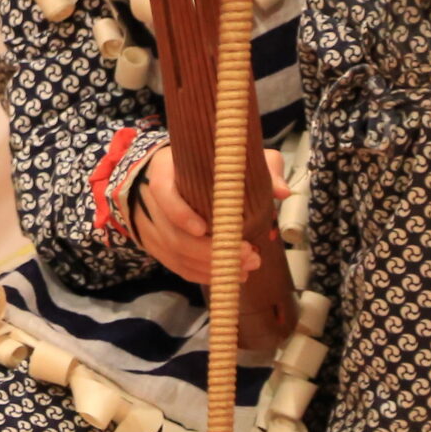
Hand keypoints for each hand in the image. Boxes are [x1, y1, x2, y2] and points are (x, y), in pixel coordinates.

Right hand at [129, 146, 288, 284]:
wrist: (173, 173)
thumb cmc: (206, 163)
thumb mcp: (236, 156)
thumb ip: (262, 167)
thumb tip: (281, 191)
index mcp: (163, 171)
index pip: (162, 193)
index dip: (180, 213)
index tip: (204, 229)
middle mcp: (150, 200)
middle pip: (172, 234)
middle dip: (210, 251)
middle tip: (249, 255)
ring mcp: (150, 226)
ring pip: (175, 254)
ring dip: (210, 267)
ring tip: (246, 269)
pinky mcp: (156, 245)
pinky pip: (176, 266)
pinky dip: (201, 274)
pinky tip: (227, 275)